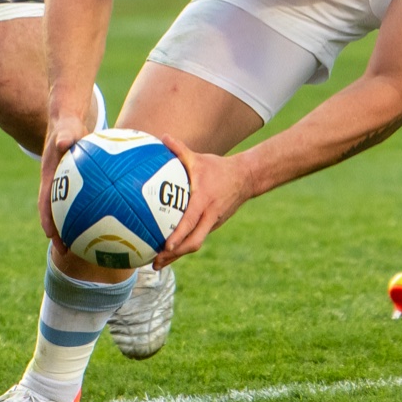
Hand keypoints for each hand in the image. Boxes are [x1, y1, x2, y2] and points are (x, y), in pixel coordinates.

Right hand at [39, 112, 90, 240]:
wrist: (68, 121)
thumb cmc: (67, 125)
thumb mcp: (64, 129)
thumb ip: (64, 136)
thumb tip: (63, 142)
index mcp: (49, 177)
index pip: (45, 202)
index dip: (46, 220)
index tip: (49, 235)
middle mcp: (57, 186)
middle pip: (56, 214)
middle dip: (59, 233)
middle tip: (66, 251)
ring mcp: (68, 188)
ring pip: (71, 212)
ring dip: (78, 228)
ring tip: (89, 247)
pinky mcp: (79, 187)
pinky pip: (88, 202)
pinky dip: (97, 213)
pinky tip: (112, 223)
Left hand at [152, 133, 249, 267]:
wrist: (246, 178)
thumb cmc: (218, 167)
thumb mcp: (199, 158)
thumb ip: (180, 150)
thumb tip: (162, 137)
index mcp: (204, 201)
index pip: (191, 221)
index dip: (179, 235)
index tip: (166, 245)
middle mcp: (210, 216)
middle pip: (193, 242)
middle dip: (174, 255)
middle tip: (155, 263)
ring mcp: (213, 223)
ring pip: (194, 244)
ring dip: (176, 256)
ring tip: (157, 264)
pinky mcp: (213, 226)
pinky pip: (197, 239)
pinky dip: (183, 248)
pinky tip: (167, 252)